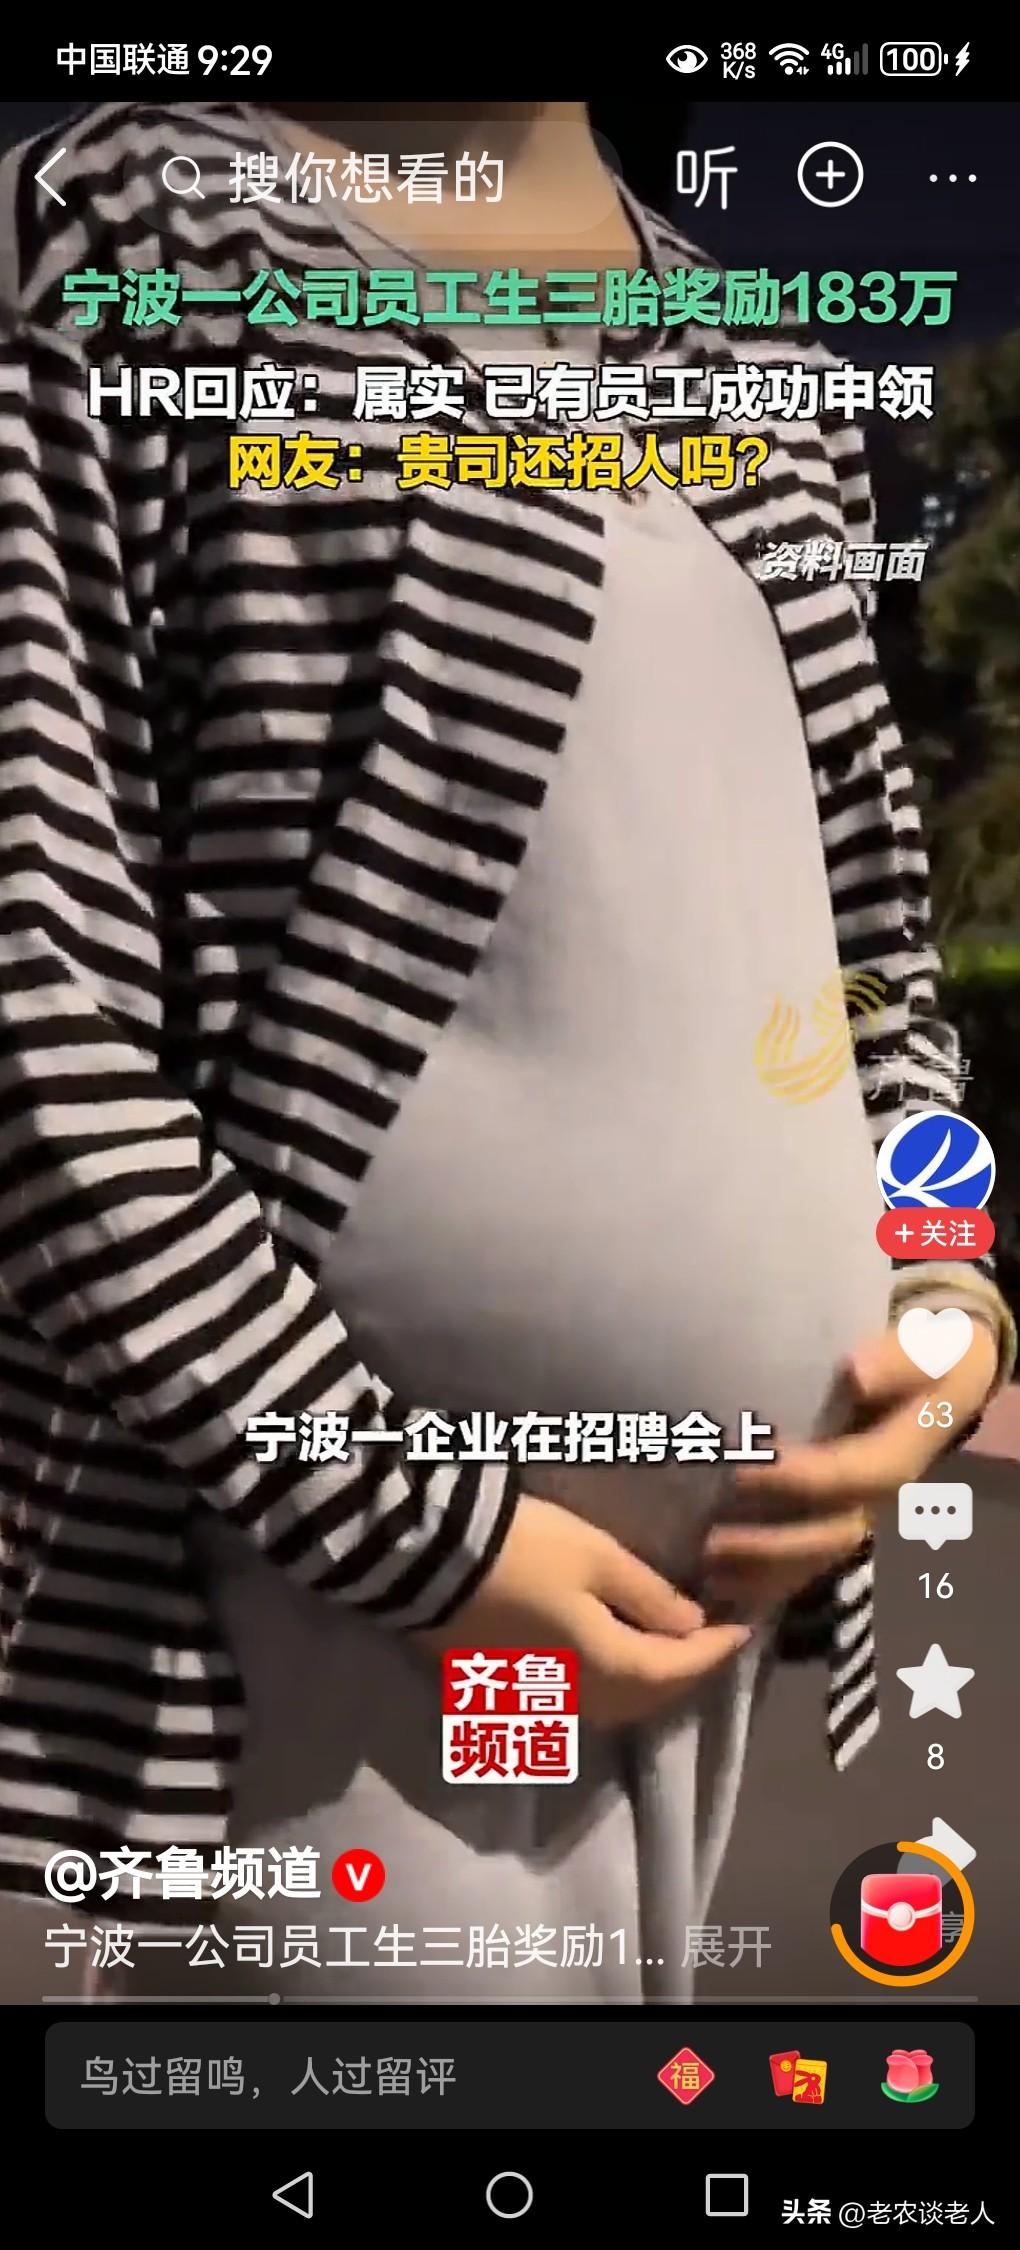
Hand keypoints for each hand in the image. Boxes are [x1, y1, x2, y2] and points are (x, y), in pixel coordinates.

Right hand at [417, 1494, 752, 1728]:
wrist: (428, 1557)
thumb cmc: (525, 1549)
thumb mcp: (597, 1558)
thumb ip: (649, 1596)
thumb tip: (690, 1625)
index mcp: (608, 1668)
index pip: (678, 1669)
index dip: (715, 1649)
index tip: (746, 1626)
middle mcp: (577, 1698)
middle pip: (647, 1699)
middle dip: (686, 1673)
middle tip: (714, 1643)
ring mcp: (537, 1697)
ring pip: (612, 1706)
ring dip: (648, 1685)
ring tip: (671, 1651)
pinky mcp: (505, 1688)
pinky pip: (577, 1699)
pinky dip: (609, 1684)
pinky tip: (614, 1658)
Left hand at [700, 1319, 997, 1618]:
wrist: (934, 1383)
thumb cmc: (913, 1358)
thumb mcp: (923, 1347)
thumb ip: (898, 1359)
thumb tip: (857, 1372)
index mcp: (905, 1453)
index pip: (860, 1477)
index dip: (805, 1481)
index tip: (745, 1472)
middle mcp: (882, 1495)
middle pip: (836, 1533)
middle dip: (775, 1545)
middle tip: (713, 1542)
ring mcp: (859, 1512)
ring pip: (818, 1560)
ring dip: (764, 1573)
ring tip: (707, 1573)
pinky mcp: (836, 1521)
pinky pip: (806, 1566)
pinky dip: (765, 1582)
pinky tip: (719, 1589)